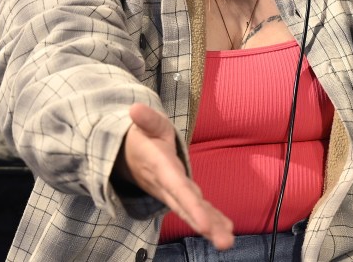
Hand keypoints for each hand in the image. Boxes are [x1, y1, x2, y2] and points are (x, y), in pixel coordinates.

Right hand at [116, 103, 233, 249]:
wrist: (125, 153)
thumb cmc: (141, 136)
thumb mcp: (146, 123)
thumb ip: (145, 118)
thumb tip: (135, 109)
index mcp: (160, 166)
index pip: (177, 188)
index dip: (190, 206)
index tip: (203, 225)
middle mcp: (166, 185)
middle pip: (187, 207)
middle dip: (205, 225)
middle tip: (224, 242)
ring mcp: (172, 192)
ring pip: (192, 211)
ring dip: (211, 227)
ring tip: (227, 241)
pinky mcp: (178, 194)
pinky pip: (195, 208)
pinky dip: (210, 219)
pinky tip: (227, 229)